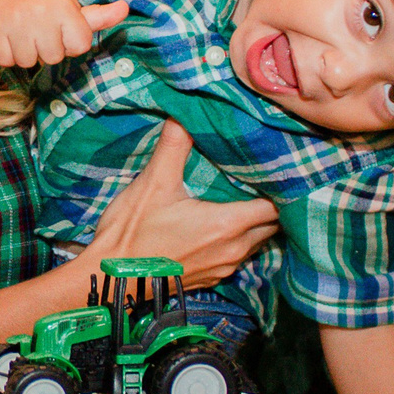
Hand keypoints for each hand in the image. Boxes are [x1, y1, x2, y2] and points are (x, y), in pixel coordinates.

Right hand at [0, 0, 126, 66]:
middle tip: (42, 29)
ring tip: (26, 32)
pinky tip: (11, 36)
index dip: (71, 41)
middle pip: (53, 58)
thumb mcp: (74, 7)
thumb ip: (100, 16)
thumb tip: (125, 8)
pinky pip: (6, 61)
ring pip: (28, 62)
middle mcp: (38, 12)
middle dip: (49, 48)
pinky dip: (8, 53)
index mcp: (63, 6)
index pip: (79, 47)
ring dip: (28, 52)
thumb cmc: (48, 1)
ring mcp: (14, 22)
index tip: (62, 27)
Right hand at [86, 120, 277, 289]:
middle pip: (272, 225)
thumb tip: (183, 113)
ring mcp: (224, 267)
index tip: (278, 167)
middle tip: (265, 178)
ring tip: (249, 197)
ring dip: (257, 223)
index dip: (283, 187)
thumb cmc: (132, 235)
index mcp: (227, 225)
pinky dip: (241, 239)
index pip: (276, 206)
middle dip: (274, 203)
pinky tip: (225, 224)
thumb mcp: (153, 183)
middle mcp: (233, 250)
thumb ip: (174, 145)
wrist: (110, 280)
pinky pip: (240, 255)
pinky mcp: (212, 278)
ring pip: (258, 241)